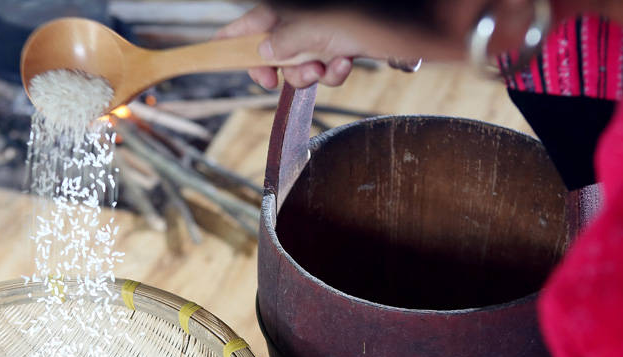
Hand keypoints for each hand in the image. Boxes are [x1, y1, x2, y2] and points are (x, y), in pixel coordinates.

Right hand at [215, 4, 363, 89]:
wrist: (408, 27)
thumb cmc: (362, 16)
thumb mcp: (313, 28)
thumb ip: (283, 41)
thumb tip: (263, 54)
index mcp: (286, 9)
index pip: (247, 23)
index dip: (229, 39)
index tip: (214, 52)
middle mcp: (301, 21)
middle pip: (271, 52)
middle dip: (278, 70)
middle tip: (274, 80)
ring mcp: (321, 36)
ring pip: (300, 67)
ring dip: (309, 75)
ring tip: (323, 67)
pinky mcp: (340, 49)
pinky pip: (326, 70)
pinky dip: (333, 73)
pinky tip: (344, 63)